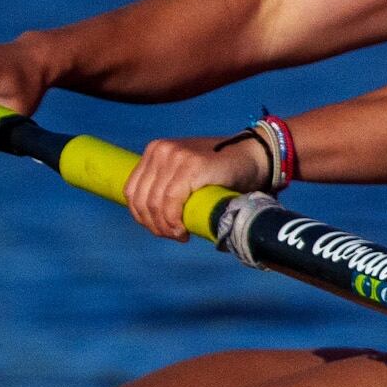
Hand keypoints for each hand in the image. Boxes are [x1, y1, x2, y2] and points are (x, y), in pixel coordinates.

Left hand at [123, 134, 266, 241]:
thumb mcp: (185, 175)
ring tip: (180, 234)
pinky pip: (171, 202)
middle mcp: (161, 150)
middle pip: (141, 199)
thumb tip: (148, 219)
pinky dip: (174, 221)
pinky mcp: (191, 166)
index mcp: (155, 151)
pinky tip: (184, 230)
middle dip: (154, 225)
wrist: (254, 157)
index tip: (160, 230)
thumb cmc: (220, 173)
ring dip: (165, 227)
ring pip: (154, 203)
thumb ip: (167, 187)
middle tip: (174, 236)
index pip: (132, 191)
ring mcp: (175, 155)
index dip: (142, 217)